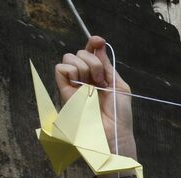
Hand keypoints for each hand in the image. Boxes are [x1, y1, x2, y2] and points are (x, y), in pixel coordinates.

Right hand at [56, 36, 135, 159]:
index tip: (99, 40)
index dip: (93, 44)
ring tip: (94, 86)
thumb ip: (107, 66)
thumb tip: (98, 45)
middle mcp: (84, 78)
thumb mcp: (119, 86)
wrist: (114, 133)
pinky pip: (60, 68)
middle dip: (93, 61)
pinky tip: (82, 85)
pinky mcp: (63, 91)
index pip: (91, 53)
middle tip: (101, 80)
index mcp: (98, 76)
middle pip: (80, 52)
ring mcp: (73, 85)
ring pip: (69, 57)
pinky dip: (71, 71)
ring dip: (85, 67)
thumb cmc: (119, 115)